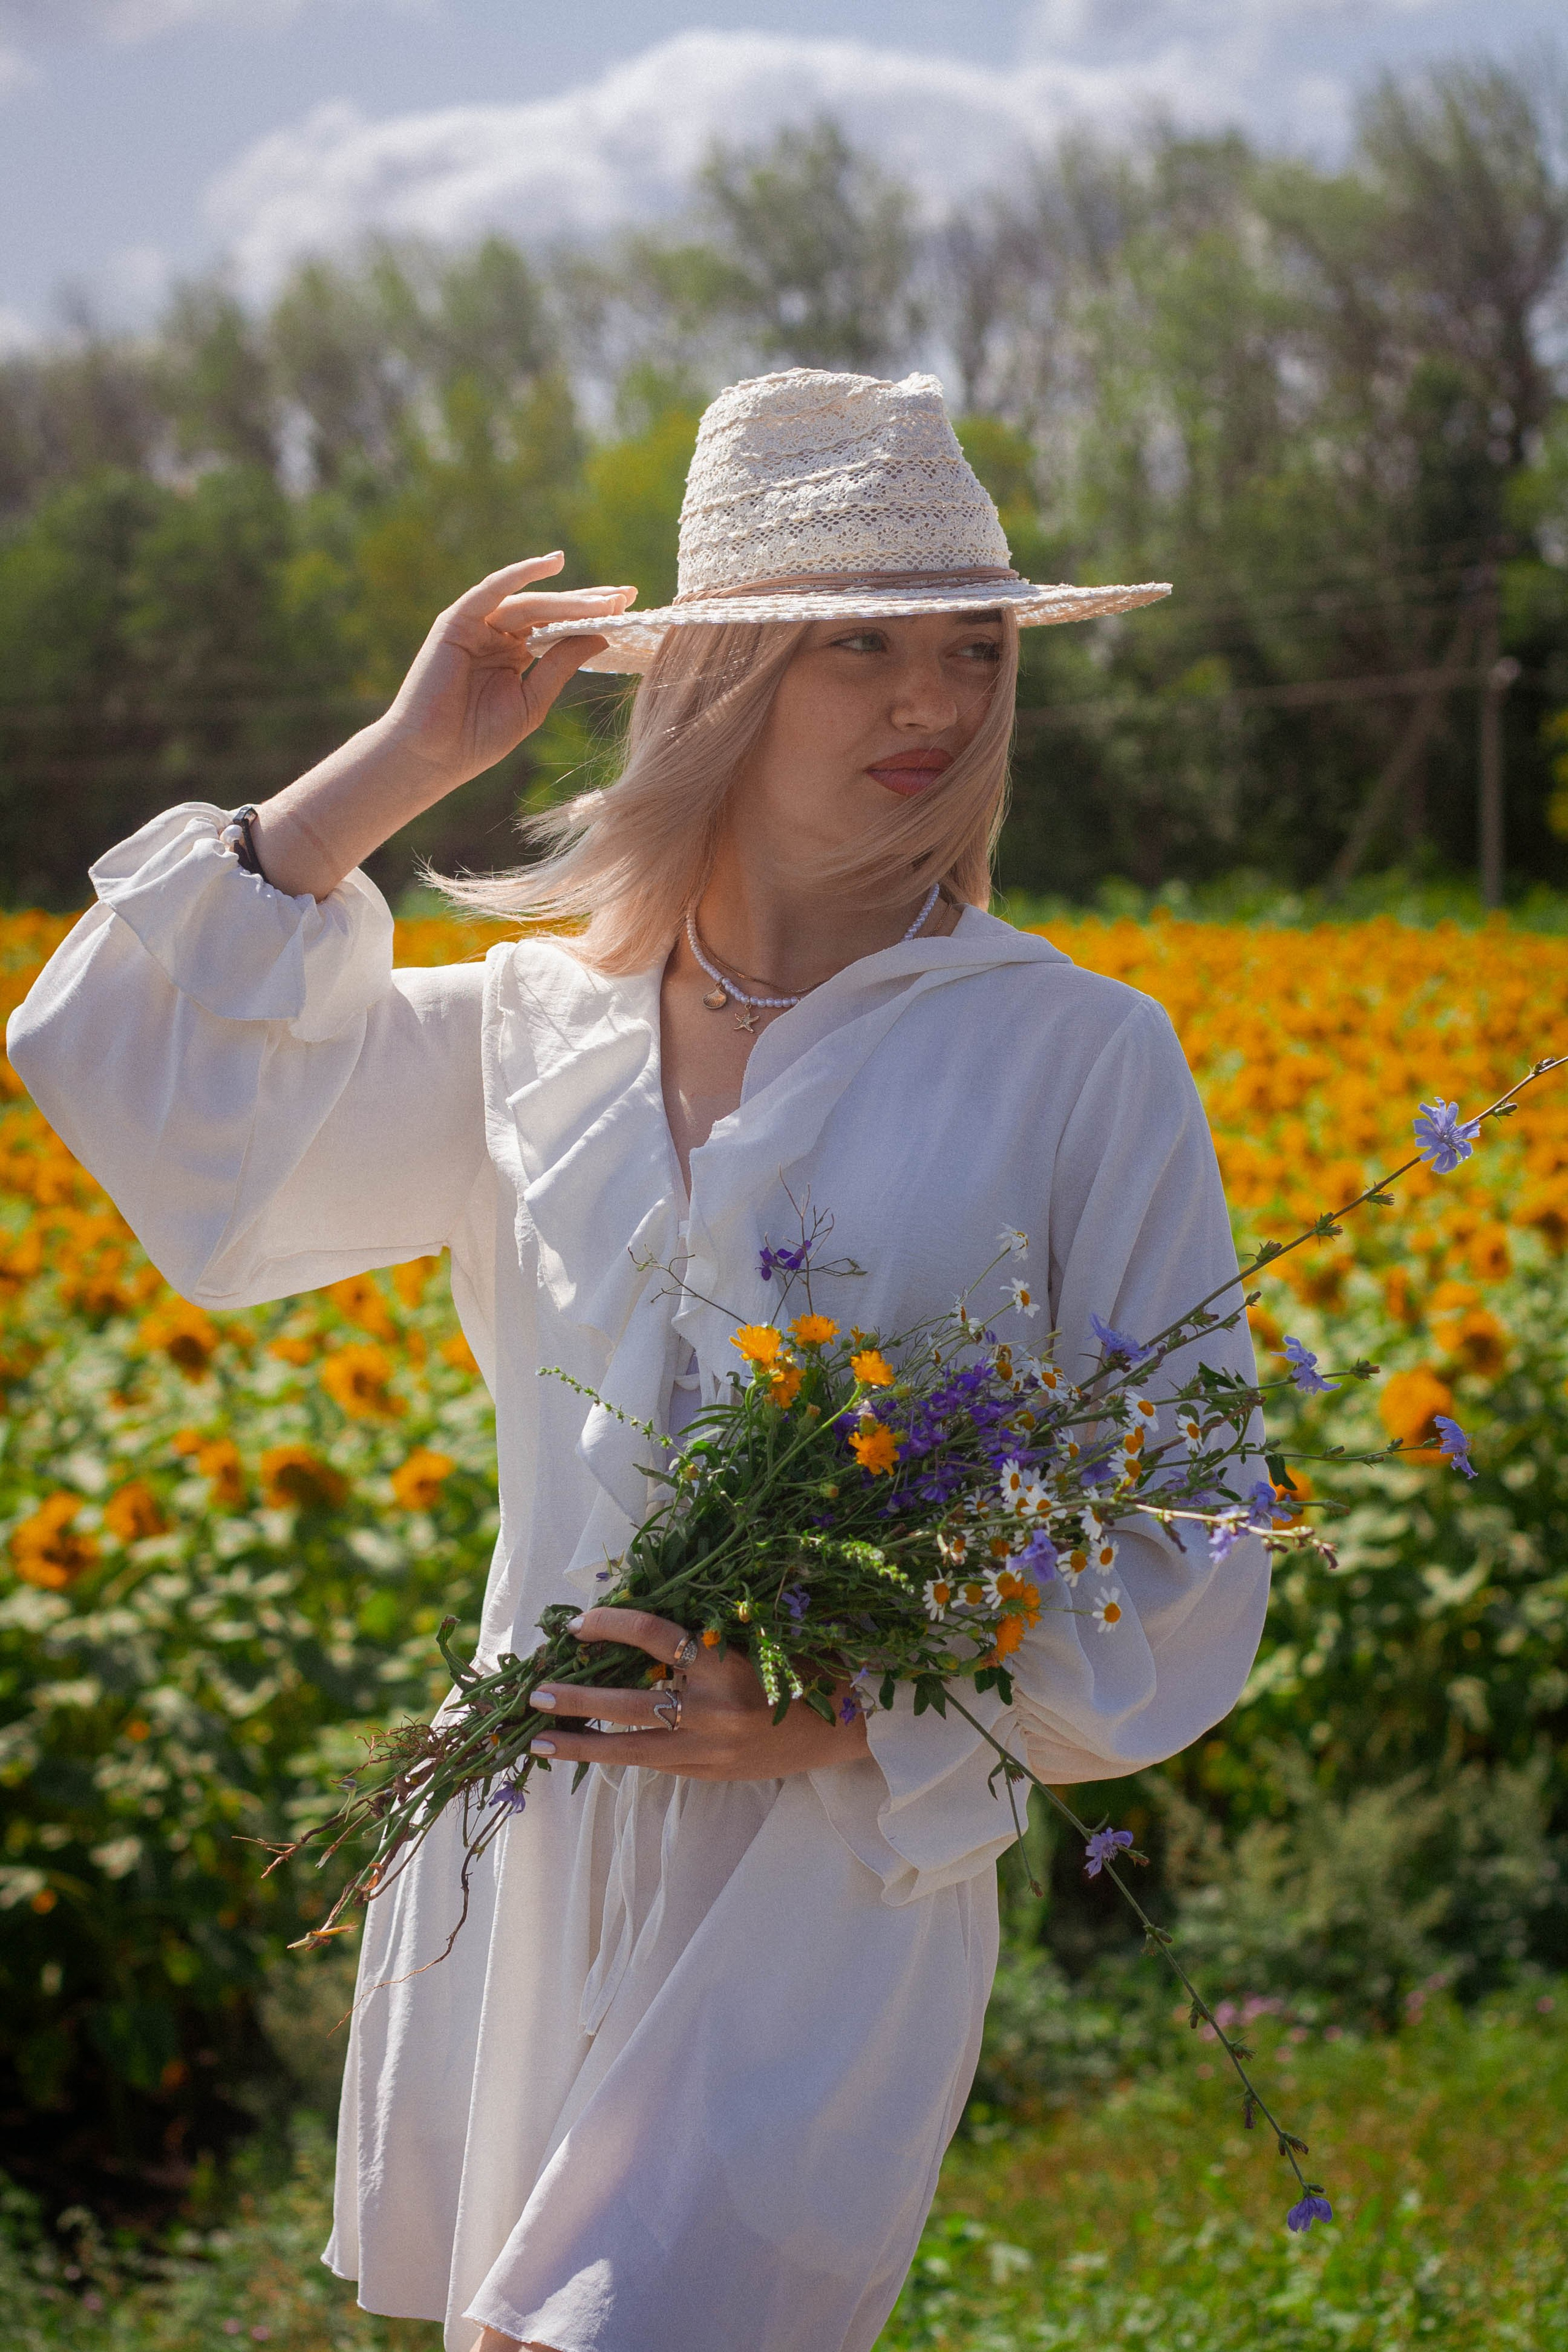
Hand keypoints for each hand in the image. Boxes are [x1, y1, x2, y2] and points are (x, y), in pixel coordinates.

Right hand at [249, 555, 636, 898]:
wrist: (433, 756)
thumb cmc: (478, 738)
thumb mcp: (533, 701)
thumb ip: (561, 665)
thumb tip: (602, 635)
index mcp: (515, 654)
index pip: (559, 628)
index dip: (593, 618)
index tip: (630, 610)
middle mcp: (498, 634)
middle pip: (551, 611)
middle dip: (589, 602)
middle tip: (628, 595)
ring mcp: (477, 625)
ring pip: (531, 602)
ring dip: (570, 597)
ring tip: (607, 599)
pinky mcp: (458, 621)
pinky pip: (493, 590)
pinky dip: (521, 574)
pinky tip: (553, 563)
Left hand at [529, 1608, 869, 1780]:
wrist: (845, 1725)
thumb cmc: (800, 1665)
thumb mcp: (754, 1637)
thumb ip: (701, 1635)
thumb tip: (633, 1624)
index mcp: (724, 1662)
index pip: (652, 1634)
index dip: (610, 1624)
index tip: (579, 1623)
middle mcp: (712, 1709)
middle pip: (627, 1703)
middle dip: (577, 1699)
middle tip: (537, 1694)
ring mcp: (708, 1749)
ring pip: (630, 1749)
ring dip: (582, 1744)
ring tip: (541, 1741)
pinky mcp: (709, 1774)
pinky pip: (655, 1764)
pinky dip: (619, 1758)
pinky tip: (588, 1755)